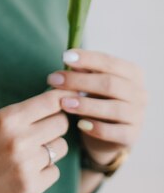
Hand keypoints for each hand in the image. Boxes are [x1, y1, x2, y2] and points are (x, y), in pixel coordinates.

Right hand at [0, 88, 78, 192]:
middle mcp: (19, 139)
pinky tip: (26, 172)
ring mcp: (26, 164)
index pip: (51, 101)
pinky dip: (45, 172)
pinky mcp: (31, 187)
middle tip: (44, 131)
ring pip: (61, 147)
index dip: (62, 100)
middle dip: (56, 126)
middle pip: (62, 123)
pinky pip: (54, 171)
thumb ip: (23, 112)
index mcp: (8, 118)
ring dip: (51, 150)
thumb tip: (57, 99)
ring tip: (31, 154)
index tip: (66, 101)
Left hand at [46, 49, 147, 164]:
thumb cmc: (99, 99)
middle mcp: (139, 93)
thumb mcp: (92, 82)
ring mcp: (138, 115)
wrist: (109, 134)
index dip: (87, 58)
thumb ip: (84, 70)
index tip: (65, 56)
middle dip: (79, 81)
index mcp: (132, 73)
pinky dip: (96, 127)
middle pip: (109, 83)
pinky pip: (113, 132)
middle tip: (54, 80)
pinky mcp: (131, 136)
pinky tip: (80, 124)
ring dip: (85, 104)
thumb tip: (69, 60)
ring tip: (63, 103)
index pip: (109, 62)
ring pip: (113, 108)